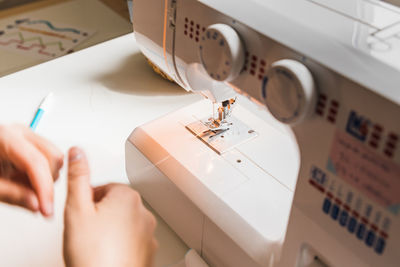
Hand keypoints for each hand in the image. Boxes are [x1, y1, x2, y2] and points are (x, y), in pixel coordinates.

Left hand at [0, 125, 62, 215]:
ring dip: (45, 179)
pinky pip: (50, 161)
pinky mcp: (30, 145)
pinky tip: (23, 181)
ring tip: (21, 187)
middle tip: (32, 201)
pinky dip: (42, 176)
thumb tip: (36, 204)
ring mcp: (27, 137)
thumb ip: (12, 195)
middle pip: (52, 158)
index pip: (36, 162)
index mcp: (5, 137)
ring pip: (55, 159)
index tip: (46, 209)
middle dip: (46, 183)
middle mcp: (20, 133)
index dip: (44, 189)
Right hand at [63, 147, 156, 266]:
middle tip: (86, 231)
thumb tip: (78, 153)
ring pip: (124, 223)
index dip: (87, 201)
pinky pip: (132, 241)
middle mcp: (143, 213)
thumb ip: (78, 178)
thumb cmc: (93, 254)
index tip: (81, 215)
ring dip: (110, 230)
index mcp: (128, 197)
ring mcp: (148, 234)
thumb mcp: (77, 209)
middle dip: (99, 214)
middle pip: (115, 204)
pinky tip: (107, 254)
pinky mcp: (148, 252)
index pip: (104, 188)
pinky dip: (121, 245)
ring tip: (96, 245)